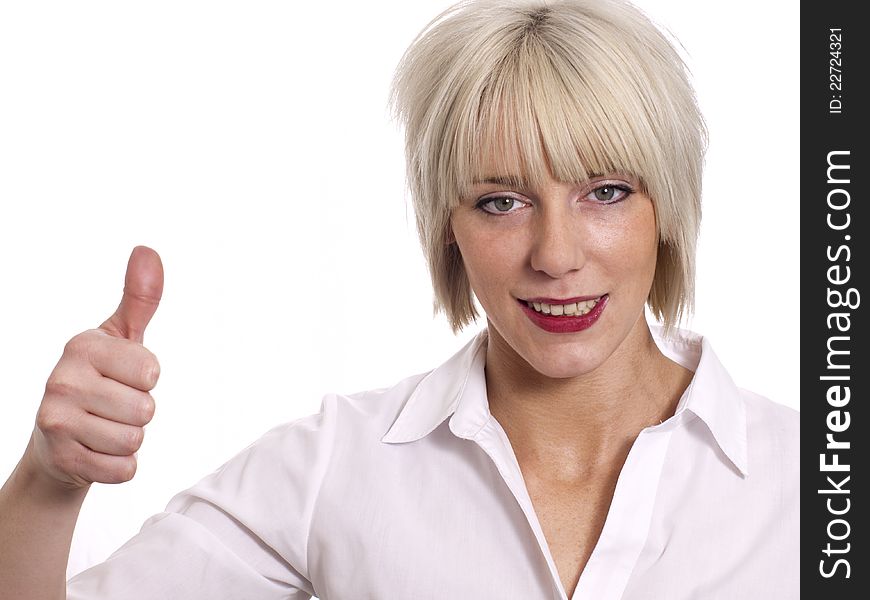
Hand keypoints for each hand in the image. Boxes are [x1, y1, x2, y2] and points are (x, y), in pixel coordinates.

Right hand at [27, 246, 163, 489]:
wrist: (58, 441)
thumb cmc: (100, 379)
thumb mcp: (121, 337)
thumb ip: (140, 297)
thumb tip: (147, 250)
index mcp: (81, 347)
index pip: (151, 370)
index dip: (147, 379)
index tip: (124, 377)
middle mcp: (61, 380)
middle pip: (145, 409)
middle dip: (139, 412)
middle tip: (113, 407)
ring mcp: (56, 421)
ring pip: (135, 440)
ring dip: (130, 439)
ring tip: (104, 428)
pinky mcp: (61, 459)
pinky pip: (123, 469)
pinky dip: (121, 466)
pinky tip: (99, 452)